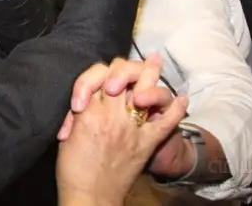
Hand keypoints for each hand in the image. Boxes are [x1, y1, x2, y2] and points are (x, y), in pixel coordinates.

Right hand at [56, 57, 187, 205]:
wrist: (89, 197)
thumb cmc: (71, 168)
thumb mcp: (68, 134)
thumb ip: (79, 114)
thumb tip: (90, 99)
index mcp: (88, 112)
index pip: (97, 77)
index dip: (96, 76)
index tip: (99, 85)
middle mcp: (112, 115)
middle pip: (122, 76)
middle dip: (127, 68)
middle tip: (131, 62)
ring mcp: (131, 128)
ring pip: (145, 90)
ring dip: (152, 74)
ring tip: (156, 59)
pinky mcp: (146, 144)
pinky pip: (165, 122)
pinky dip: (176, 109)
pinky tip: (183, 98)